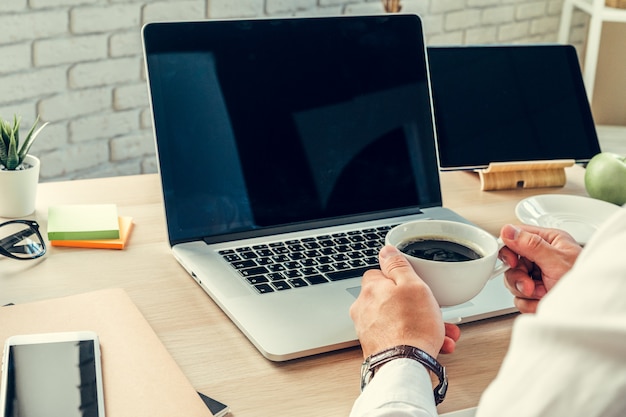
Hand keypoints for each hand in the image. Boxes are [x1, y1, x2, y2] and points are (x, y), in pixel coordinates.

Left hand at [350, 245, 459, 359]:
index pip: (381, 274)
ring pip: (400, 320)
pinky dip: (416, 340)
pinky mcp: (377, 347)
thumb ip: (398, 266)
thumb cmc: (411, 328)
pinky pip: (399, 338)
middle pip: (393, 299)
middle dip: (418, 306)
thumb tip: (386, 250)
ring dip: (422, 324)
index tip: (416, 285)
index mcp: (371, 289)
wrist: (404, 366)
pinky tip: (433, 345)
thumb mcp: (413, 285)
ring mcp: (369, 330)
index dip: (402, 279)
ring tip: (441, 332)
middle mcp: (364, 309)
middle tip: (433, 311)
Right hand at [498, 224, 581, 313]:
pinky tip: (543, 302)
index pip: (516, 237)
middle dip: (519, 277)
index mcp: (549, 241)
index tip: (512, 262)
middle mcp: (541, 258)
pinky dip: (529, 303)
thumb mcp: (557, 261)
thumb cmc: (586, 283)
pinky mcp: (535, 294)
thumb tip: (509, 231)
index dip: (509, 249)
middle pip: (512, 263)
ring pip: (513, 282)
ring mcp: (538, 277)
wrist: (592, 311)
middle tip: (530, 285)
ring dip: (525, 292)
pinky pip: (519, 298)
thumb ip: (532, 245)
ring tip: (542, 293)